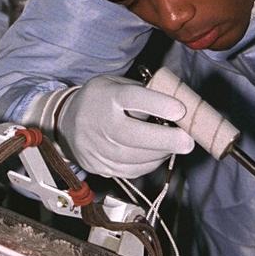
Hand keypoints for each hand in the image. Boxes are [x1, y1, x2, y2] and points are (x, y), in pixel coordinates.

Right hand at [56, 74, 194, 177]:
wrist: (66, 123)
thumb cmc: (102, 100)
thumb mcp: (116, 85)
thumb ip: (141, 93)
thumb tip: (176, 105)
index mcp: (106, 97)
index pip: (132, 98)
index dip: (158, 104)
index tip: (180, 110)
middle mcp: (99, 123)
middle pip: (133, 135)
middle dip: (164, 140)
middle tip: (188, 141)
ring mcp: (97, 148)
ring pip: (133, 158)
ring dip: (161, 154)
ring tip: (177, 147)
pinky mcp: (100, 166)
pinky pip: (130, 171)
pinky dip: (149, 165)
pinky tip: (159, 155)